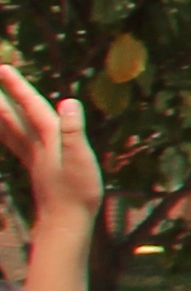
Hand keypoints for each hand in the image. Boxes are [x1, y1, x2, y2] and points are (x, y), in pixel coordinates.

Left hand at [0, 67, 101, 233]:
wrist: (65, 222)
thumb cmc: (78, 192)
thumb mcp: (82, 159)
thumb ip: (73, 130)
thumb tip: (68, 102)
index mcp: (48, 140)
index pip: (31, 108)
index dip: (18, 88)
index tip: (3, 68)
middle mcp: (35, 146)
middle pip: (12, 117)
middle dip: (1, 97)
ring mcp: (33, 157)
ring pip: (10, 130)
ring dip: (0, 113)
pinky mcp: (36, 168)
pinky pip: (15, 143)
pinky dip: (6, 132)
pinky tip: (7, 131)